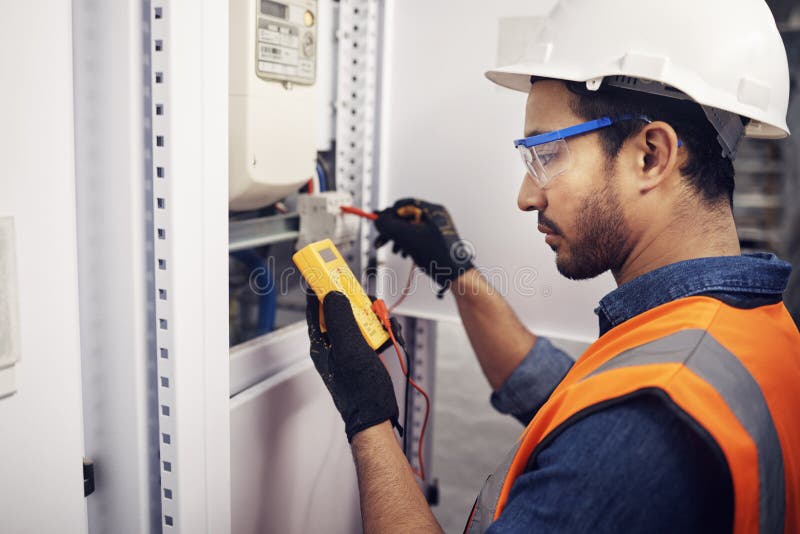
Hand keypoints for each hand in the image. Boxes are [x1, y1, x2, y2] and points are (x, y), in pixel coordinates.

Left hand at [306, 291, 400, 441]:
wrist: (376, 416)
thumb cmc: (359, 391)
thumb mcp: (349, 350)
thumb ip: (340, 320)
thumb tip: (331, 295)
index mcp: (321, 342)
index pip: (314, 306)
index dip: (320, 286)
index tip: (327, 270)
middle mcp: (333, 342)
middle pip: (341, 308)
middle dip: (358, 303)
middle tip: (370, 304)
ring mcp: (349, 347)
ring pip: (358, 317)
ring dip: (374, 316)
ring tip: (385, 325)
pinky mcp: (363, 352)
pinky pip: (371, 331)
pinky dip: (382, 329)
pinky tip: (390, 335)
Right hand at [374, 198, 474, 290]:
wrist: (456, 275)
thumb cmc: (439, 257)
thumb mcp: (408, 238)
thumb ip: (390, 225)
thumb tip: (378, 218)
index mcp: (432, 210)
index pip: (404, 204)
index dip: (389, 213)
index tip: (378, 222)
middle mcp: (435, 217)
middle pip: (405, 217)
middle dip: (391, 230)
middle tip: (380, 241)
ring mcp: (436, 228)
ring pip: (409, 228)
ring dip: (397, 239)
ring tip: (394, 251)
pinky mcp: (435, 240)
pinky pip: (416, 237)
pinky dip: (407, 244)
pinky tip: (404, 253)